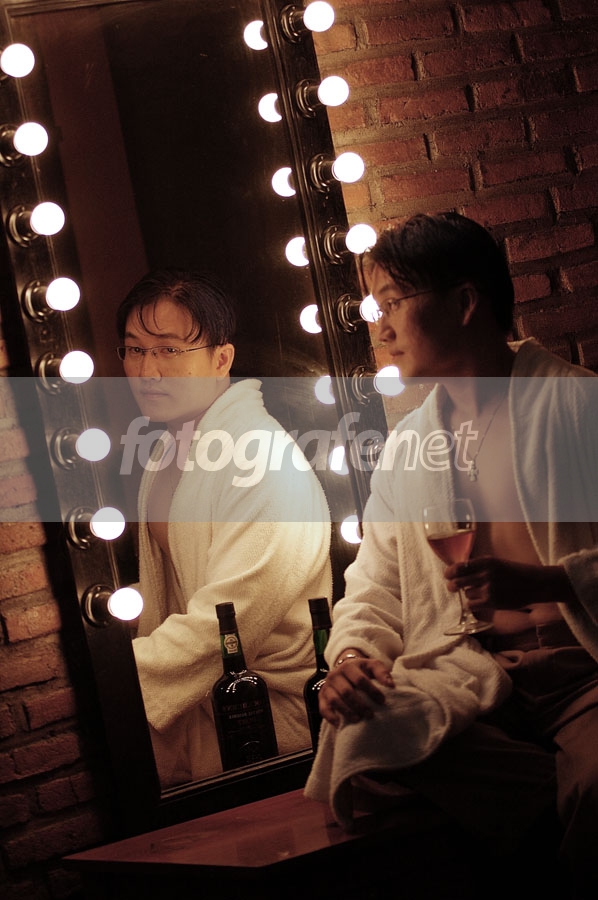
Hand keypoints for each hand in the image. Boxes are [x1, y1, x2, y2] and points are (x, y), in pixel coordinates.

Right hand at [319, 656, 393, 726]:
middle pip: (347, 691)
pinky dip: (331, 717)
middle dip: (360, 705)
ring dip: (347, 711)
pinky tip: (340, 724)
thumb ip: (382, 673)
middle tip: (371, 715)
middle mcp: (335, 674)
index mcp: (348, 666)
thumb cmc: (362, 671)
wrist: (345, 669)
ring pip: (335, 700)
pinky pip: (323, 708)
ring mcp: (327, 686)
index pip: (360, 680)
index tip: (382, 701)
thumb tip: (391, 685)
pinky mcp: (321, 696)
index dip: (372, 691)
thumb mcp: (372, 666)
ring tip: (358, 719)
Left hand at [444, 557, 574, 610]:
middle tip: (453, 587)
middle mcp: (486, 574)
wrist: (535, 584)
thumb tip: (458, 570)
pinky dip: (472, 605)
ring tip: (479, 593)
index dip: (450, 572)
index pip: (459, 567)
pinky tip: (479, 603)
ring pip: (466, 594)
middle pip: (457, 581)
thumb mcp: (497, 563)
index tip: (448, 575)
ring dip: (469, 594)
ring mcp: (489, 589)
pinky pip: (471, 605)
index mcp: (486, 561)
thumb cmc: (515, 572)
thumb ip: (479, 566)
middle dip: (452, 585)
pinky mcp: (492, 602)